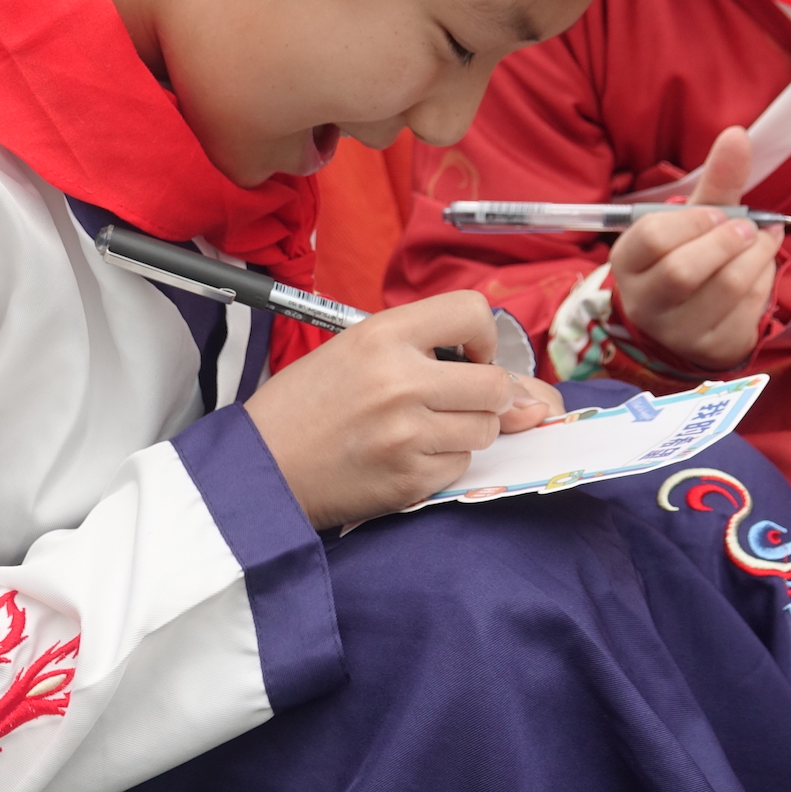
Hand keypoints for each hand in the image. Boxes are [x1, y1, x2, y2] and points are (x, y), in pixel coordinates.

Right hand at [245, 291, 565, 528]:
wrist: (259, 467)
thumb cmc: (305, 406)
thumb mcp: (357, 351)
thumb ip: (434, 354)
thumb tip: (531, 396)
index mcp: (382, 335)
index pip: (473, 312)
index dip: (483, 337)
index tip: (470, 356)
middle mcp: (400, 381)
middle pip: (496, 384)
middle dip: (489, 396)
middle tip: (457, 401)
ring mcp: (407, 434)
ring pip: (485, 429)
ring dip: (466, 431)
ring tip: (421, 429)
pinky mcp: (408, 479)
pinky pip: (460, 466)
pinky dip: (443, 463)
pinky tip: (405, 457)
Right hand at [609, 126, 782, 370]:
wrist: (689, 323)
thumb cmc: (689, 257)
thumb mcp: (695, 219)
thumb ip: (715, 180)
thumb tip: (738, 133)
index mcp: (630, 262)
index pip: (651, 239)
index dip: (692, 222)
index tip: (717, 213)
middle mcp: (646, 302)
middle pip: (683, 272)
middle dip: (726, 241)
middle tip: (748, 227)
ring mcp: (678, 332)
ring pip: (724, 290)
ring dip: (756, 256)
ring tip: (763, 239)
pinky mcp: (712, 350)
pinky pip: (748, 311)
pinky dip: (765, 281)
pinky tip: (762, 268)